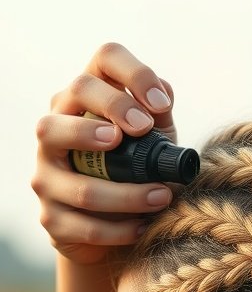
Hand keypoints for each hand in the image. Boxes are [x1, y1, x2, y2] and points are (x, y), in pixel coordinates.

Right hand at [32, 42, 175, 264]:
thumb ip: (159, 117)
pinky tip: (144, 227)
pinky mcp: (50, 216)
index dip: (134, 73)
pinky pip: (85, 224)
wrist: (112, 232)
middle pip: (75, 92)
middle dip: (113, 107)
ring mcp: (47, 172)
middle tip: (144, 130)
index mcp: (86, 100)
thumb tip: (164, 92)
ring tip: (163, 195)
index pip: (105, 59)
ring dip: (127, 191)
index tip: (160, 104)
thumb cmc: (135, 175)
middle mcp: (57, 126)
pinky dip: (120, 228)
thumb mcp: (153, 143)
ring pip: (79, 173)